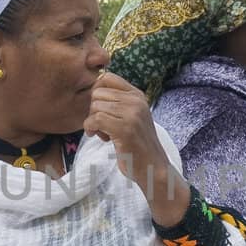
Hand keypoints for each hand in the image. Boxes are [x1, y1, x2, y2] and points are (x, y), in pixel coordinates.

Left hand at [83, 72, 189, 225]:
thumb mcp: (132, 117)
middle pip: (98, 93)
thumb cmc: (137, 145)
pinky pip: (95, 119)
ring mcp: (132, 114)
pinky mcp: (125, 129)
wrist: (153, 168)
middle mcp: (136, 101)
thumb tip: (94, 90)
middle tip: (102, 126)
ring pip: (95, 106)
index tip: (99, 109)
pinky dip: (91, 129)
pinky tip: (102, 138)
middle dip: (93, 110)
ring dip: (93, 122)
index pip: (107, 77)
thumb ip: (118, 103)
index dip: (96, 92)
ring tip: (104, 134)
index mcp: (138, 95)